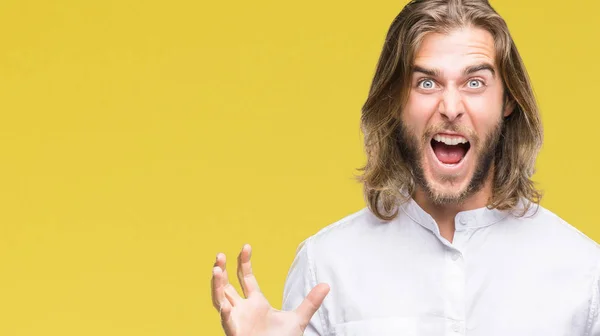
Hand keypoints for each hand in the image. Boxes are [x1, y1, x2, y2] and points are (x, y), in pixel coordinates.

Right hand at [211, 244, 329, 335]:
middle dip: (222, 270)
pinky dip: (224, 314)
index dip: (243, 262)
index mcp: (255, 303)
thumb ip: (310, 302)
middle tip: (220, 255)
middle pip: (226, 286)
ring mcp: (236, 321)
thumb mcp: (298, 319)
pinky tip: (223, 304)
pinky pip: (226, 323)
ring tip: (216, 270)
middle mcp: (242, 309)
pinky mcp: (236, 334)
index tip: (246, 246)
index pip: (245, 278)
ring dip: (216, 286)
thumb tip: (326, 285)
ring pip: (220, 300)